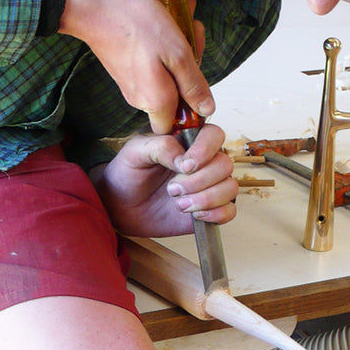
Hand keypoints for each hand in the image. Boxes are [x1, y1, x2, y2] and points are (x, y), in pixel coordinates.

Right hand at [59, 0, 214, 133]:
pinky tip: (168, 26)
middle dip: (190, 69)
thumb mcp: (177, 53)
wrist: (97, 10)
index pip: (178, 126)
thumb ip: (193, 85)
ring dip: (180, 54)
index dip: (192, 109)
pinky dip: (164, 50)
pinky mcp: (126, 73)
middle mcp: (142, 100)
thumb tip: (207, 109)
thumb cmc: (138, 25)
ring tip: (183, 24)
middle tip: (194, 37)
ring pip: (166, 79)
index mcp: (157, 101)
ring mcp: (132, 87)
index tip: (199, 82)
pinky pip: (153, 69)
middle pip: (175, 98)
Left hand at [91, 124, 236, 238]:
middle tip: (172, 189)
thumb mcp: (135, 152)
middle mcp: (204, 163)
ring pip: (230, 188)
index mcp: (188, 142)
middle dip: (199, 180)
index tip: (185, 166)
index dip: (205, 151)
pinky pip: (229, 211)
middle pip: (225, 165)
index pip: (214, 136)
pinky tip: (193, 214)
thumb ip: (160, 146)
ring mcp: (208, 187)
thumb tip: (183, 157)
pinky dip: (215, 214)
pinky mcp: (209, 210)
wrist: (120, 206)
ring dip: (206, 198)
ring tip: (179, 203)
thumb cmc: (128, 174)